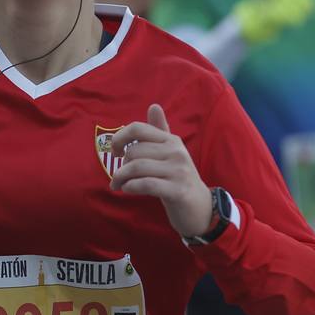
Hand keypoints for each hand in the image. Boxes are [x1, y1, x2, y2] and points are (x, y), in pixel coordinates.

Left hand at [109, 104, 213, 237]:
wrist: (200, 207)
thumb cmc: (178, 179)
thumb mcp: (169, 153)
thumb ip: (160, 132)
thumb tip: (154, 106)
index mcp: (171, 140)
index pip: (138, 128)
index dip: (119, 138)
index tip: (115, 151)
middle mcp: (176, 152)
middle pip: (134, 151)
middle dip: (121, 166)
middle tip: (119, 177)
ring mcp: (178, 171)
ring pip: (137, 167)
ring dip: (121, 178)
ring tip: (118, 185)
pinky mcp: (178, 190)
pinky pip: (146, 184)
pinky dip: (131, 187)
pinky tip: (127, 190)